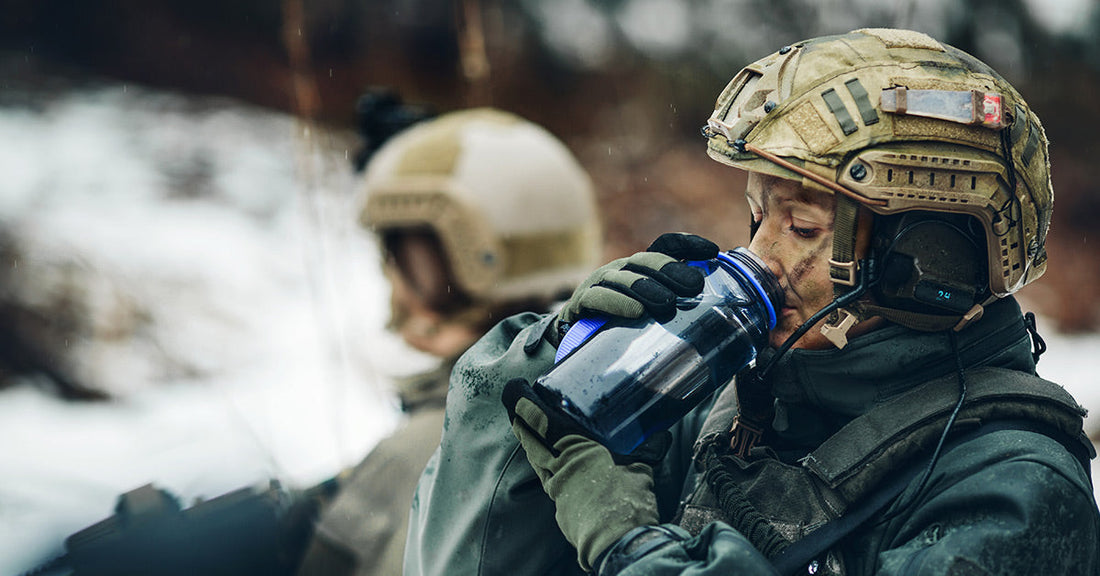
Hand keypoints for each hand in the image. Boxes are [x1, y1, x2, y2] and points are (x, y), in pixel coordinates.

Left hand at [502, 378, 663, 571]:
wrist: (618, 542)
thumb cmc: (627, 501)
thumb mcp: (640, 468)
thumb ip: (646, 449)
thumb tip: (661, 436)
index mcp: (575, 449)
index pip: (541, 421)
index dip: (524, 405)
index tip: (514, 392)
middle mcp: (560, 467)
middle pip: (531, 440)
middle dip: (521, 424)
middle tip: (514, 411)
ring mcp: (557, 490)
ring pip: (537, 462)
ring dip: (531, 447)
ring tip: (529, 436)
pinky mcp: (561, 509)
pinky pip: (549, 482)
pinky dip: (547, 472)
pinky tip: (555, 472)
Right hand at [556, 233, 718, 336]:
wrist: (572, 347)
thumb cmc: (619, 331)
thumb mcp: (650, 319)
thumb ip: (678, 318)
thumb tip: (724, 335)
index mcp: (640, 270)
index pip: (664, 246)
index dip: (687, 244)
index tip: (712, 251)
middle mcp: (620, 271)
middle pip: (645, 260)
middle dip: (671, 270)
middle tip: (695, 286)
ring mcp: (598, 284)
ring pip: (623, 278)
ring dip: (646, 288)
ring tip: (667, 303)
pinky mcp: (580, 304)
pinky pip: (598, 298)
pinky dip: (617, 303)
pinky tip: (636, 312)